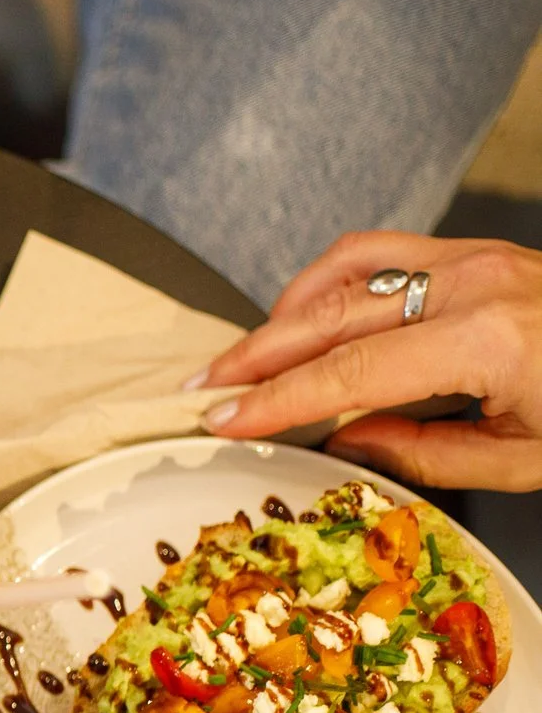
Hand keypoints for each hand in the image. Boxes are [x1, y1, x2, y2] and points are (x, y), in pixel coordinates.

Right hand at [195, 233, 541, 490]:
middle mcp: (473, 286)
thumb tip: (349, 441)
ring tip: (241, 357)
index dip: (277, 401)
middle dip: (257, 355)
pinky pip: (380, 254)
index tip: (224, 422)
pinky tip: (301, 315)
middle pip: (330, 316)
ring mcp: (475, 259)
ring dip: (281, 314)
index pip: (349, 373)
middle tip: (202, 388)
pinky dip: (327, 281)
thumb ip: (429, 454)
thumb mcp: (529, 458)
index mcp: (487, 340)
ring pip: (345, 272)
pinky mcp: (477, 253)